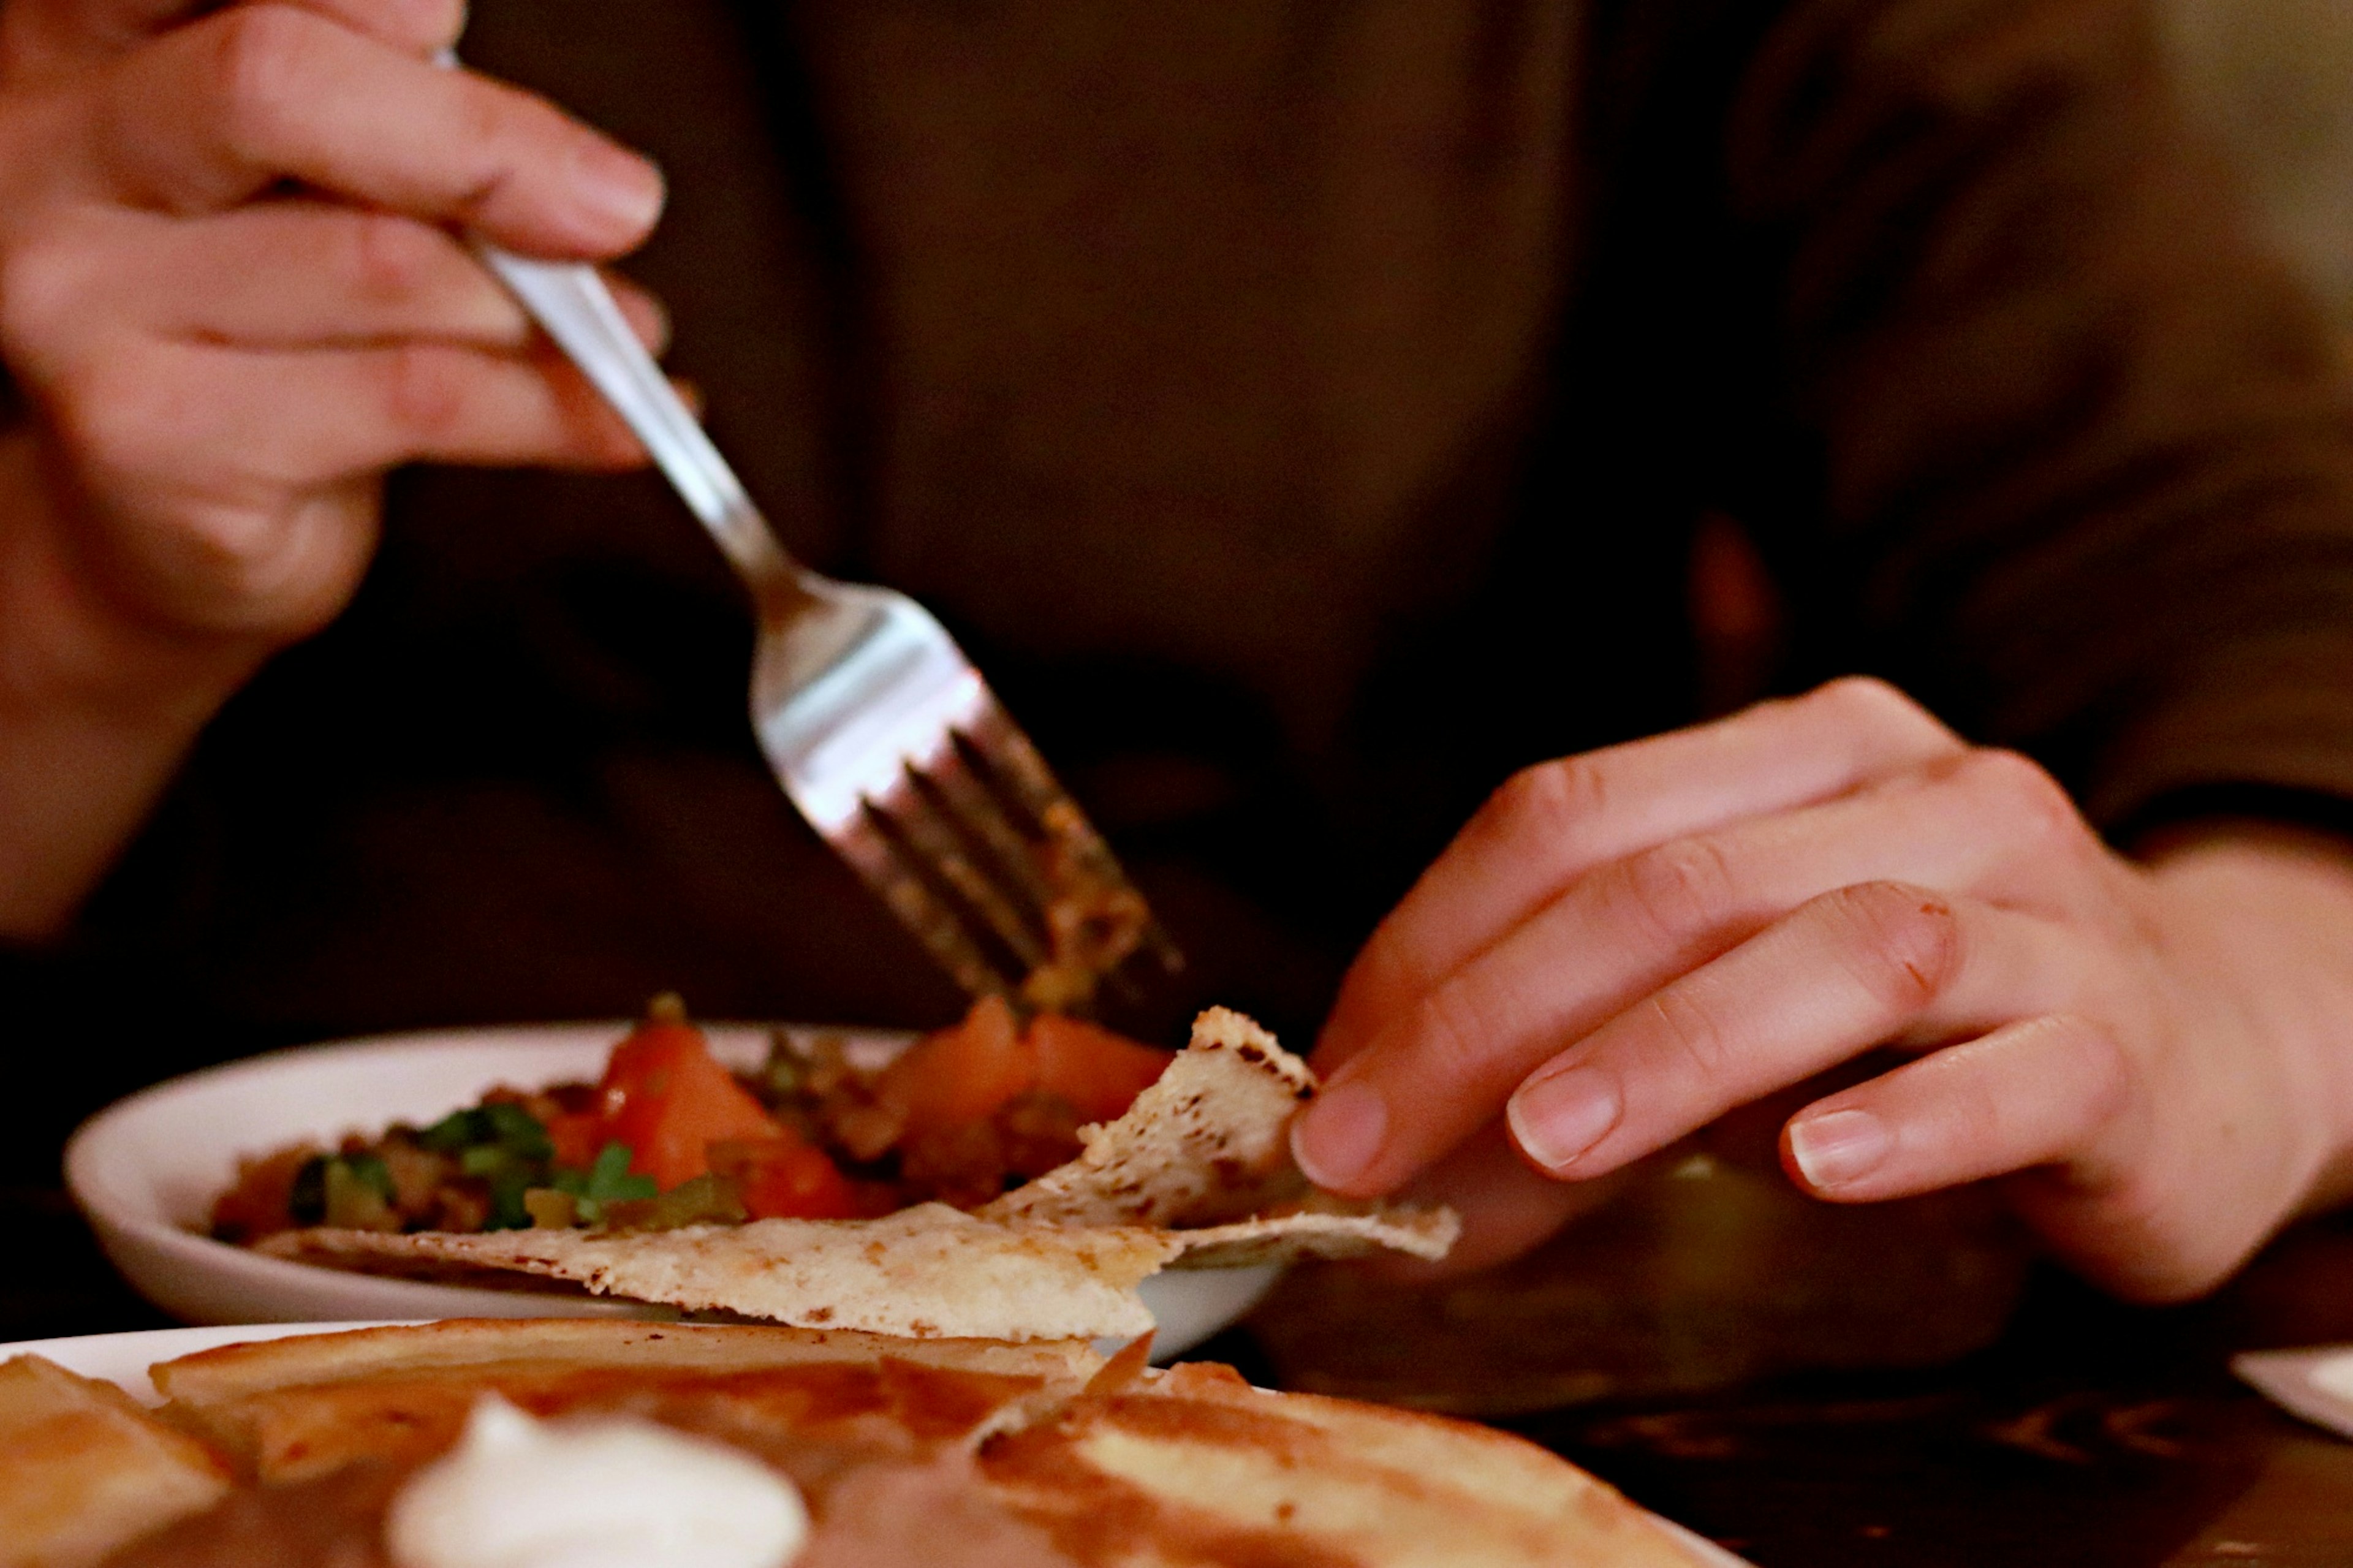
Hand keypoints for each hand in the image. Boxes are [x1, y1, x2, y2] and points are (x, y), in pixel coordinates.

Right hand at [0, 0, 668, 933]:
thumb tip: (591, 176)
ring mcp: (81, 301)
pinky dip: (548, 409)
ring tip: (624, 338)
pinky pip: (411, 399)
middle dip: (483, 143)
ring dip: (542, 310)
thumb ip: (404, 133)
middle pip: (275, 82)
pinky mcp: (150, 439)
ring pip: (380, 263)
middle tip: (621, 203)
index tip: (455, 26)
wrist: (167, 521)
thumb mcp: (326, 188)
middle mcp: (58, 152)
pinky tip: (620, 421)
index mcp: (95, 46)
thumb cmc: (266, 318)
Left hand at [1292, 677, 2352, 1301]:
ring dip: (1678, 1049)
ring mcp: (2047, 911)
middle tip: (1373, 1146)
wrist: (2203, 1051)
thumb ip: (1574, 1036)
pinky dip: (1911, 1118)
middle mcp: (1927, 797)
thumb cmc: (1917, 1026)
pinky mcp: (2129, 1046)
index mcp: (1802, 750)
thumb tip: (1374, 1135)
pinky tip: (1815, 1172)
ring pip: (1846, 949)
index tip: (1332, 1077)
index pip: (1574, 815)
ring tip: (1550, 1140)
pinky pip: (2021, 1070)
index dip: (1433, 943)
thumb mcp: (1733, 996)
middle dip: (1499, 1015)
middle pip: (1680, 882)